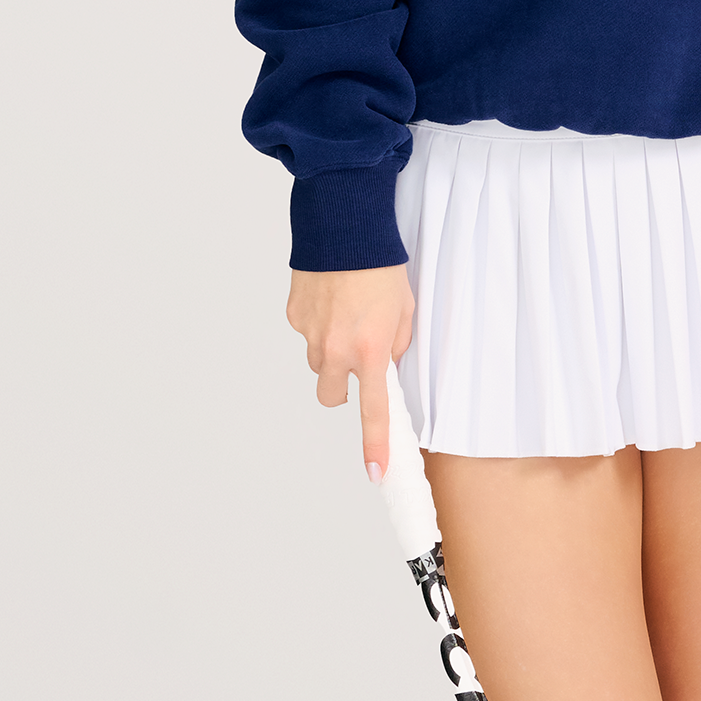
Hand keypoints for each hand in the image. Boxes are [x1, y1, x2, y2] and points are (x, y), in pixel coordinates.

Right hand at [286, 265, 413, 483]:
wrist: (345, 228)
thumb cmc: (382, 265)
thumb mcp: (406, 309)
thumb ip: (397, 344)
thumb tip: (386, 363)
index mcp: (371, 350)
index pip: (373, 410)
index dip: (376, 444)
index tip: (377, 472)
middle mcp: (335, 350)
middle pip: (331, 397)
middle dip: (343, 389)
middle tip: (357, 364)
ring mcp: (310, 335)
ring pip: (317, 364)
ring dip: (330, 353)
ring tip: (347, 316)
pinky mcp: (294, 317)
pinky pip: (306, 333)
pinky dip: (318, 324)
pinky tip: (332, 298)